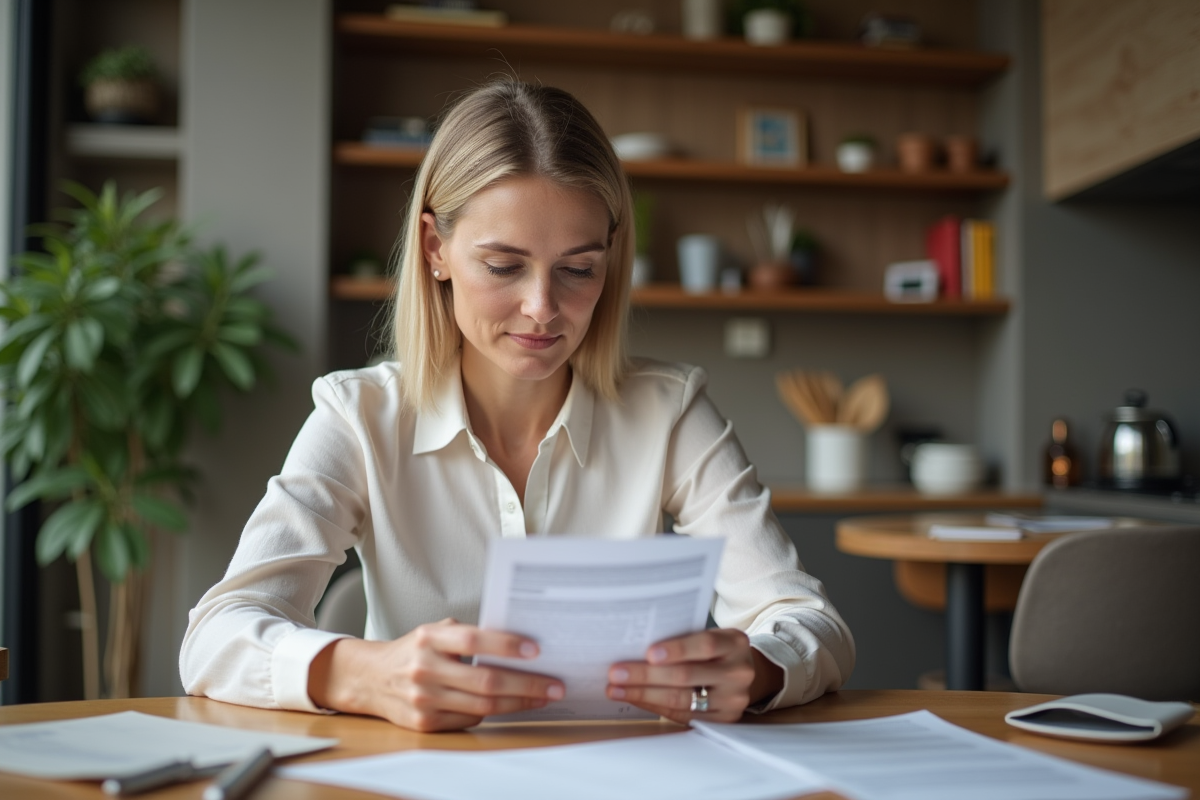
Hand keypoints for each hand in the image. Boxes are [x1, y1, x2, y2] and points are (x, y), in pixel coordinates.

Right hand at [308, 618, 564, 731]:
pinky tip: (511, 705)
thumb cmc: (414, 650)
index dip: (506, 645)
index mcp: (429, 638)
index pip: (474, 640)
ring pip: (483, 706)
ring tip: (542, 697)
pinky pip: (469, 719)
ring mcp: (423, 698)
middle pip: (485, 681)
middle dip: (526, 684)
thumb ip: (468, 635)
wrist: (370, 679)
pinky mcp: (424, 723)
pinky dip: (492, 713)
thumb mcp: (435, 632)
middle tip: (555, 685)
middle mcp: (425, 668)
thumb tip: (517, 642)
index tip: (536, 650)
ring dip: (518, 703)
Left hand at [605, 628, 782, 723]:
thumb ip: (682, 638)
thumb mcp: (709, 635)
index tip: (647, 653)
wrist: (743, 672)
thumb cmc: (713, 650)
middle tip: (615, 673)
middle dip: (646, 675)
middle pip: (687, 675)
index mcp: (735, 643)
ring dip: (643, 694)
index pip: (705, 644)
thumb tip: (633, 645)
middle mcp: (738, 672)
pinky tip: (634, 699)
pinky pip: (683, 716)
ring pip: (682, 699)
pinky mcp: (723, 720)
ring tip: (615, 689)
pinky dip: (654, 707)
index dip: (676, 649)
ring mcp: (733, 700)